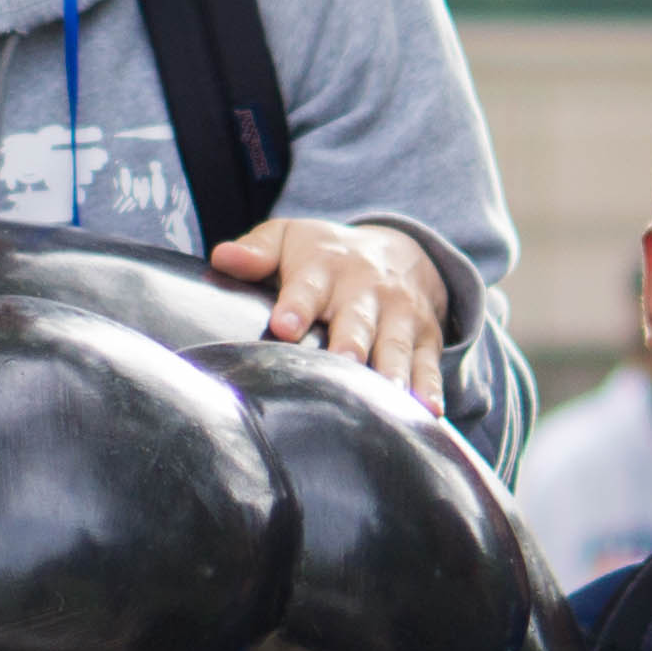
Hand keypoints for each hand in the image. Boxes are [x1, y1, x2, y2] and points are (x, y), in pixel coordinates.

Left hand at [205, 218, 446, 392]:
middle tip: (343, 364)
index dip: (296, 306)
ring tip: (388, 397)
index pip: (308, 287)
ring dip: (392, 371)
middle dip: (350, 343)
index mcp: (325, 267)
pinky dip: (429, 386)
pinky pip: (427, 363)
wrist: (399, 250)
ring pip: (394, 345)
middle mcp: (365, 290)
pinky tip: (428, 411)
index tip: (283, 326)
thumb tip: (222, 258)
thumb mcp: (289, 239)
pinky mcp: (424, 337)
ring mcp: (398, 315)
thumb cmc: (324, 255)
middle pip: (356, 320)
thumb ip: (256, 251)